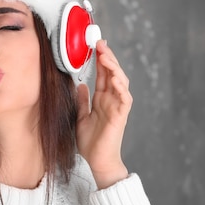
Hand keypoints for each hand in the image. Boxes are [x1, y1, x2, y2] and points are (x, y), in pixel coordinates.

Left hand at [76, 40, 131, 188]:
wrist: (97, 161)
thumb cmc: (91, 142)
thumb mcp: (80, 116)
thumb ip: (82, 100)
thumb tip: (79, 84)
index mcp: (102, 99)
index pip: (103, 75)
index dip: (100, 59)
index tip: (94, 45)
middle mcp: (111, 100)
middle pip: (112, 73)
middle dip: (107, 57)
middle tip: (99, 42)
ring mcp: (117, 106)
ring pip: (121, 81)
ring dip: (113, 67)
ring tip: (104, 55)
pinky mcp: (121, 115)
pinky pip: (124, 97)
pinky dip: (120, 86)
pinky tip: (114, 77)